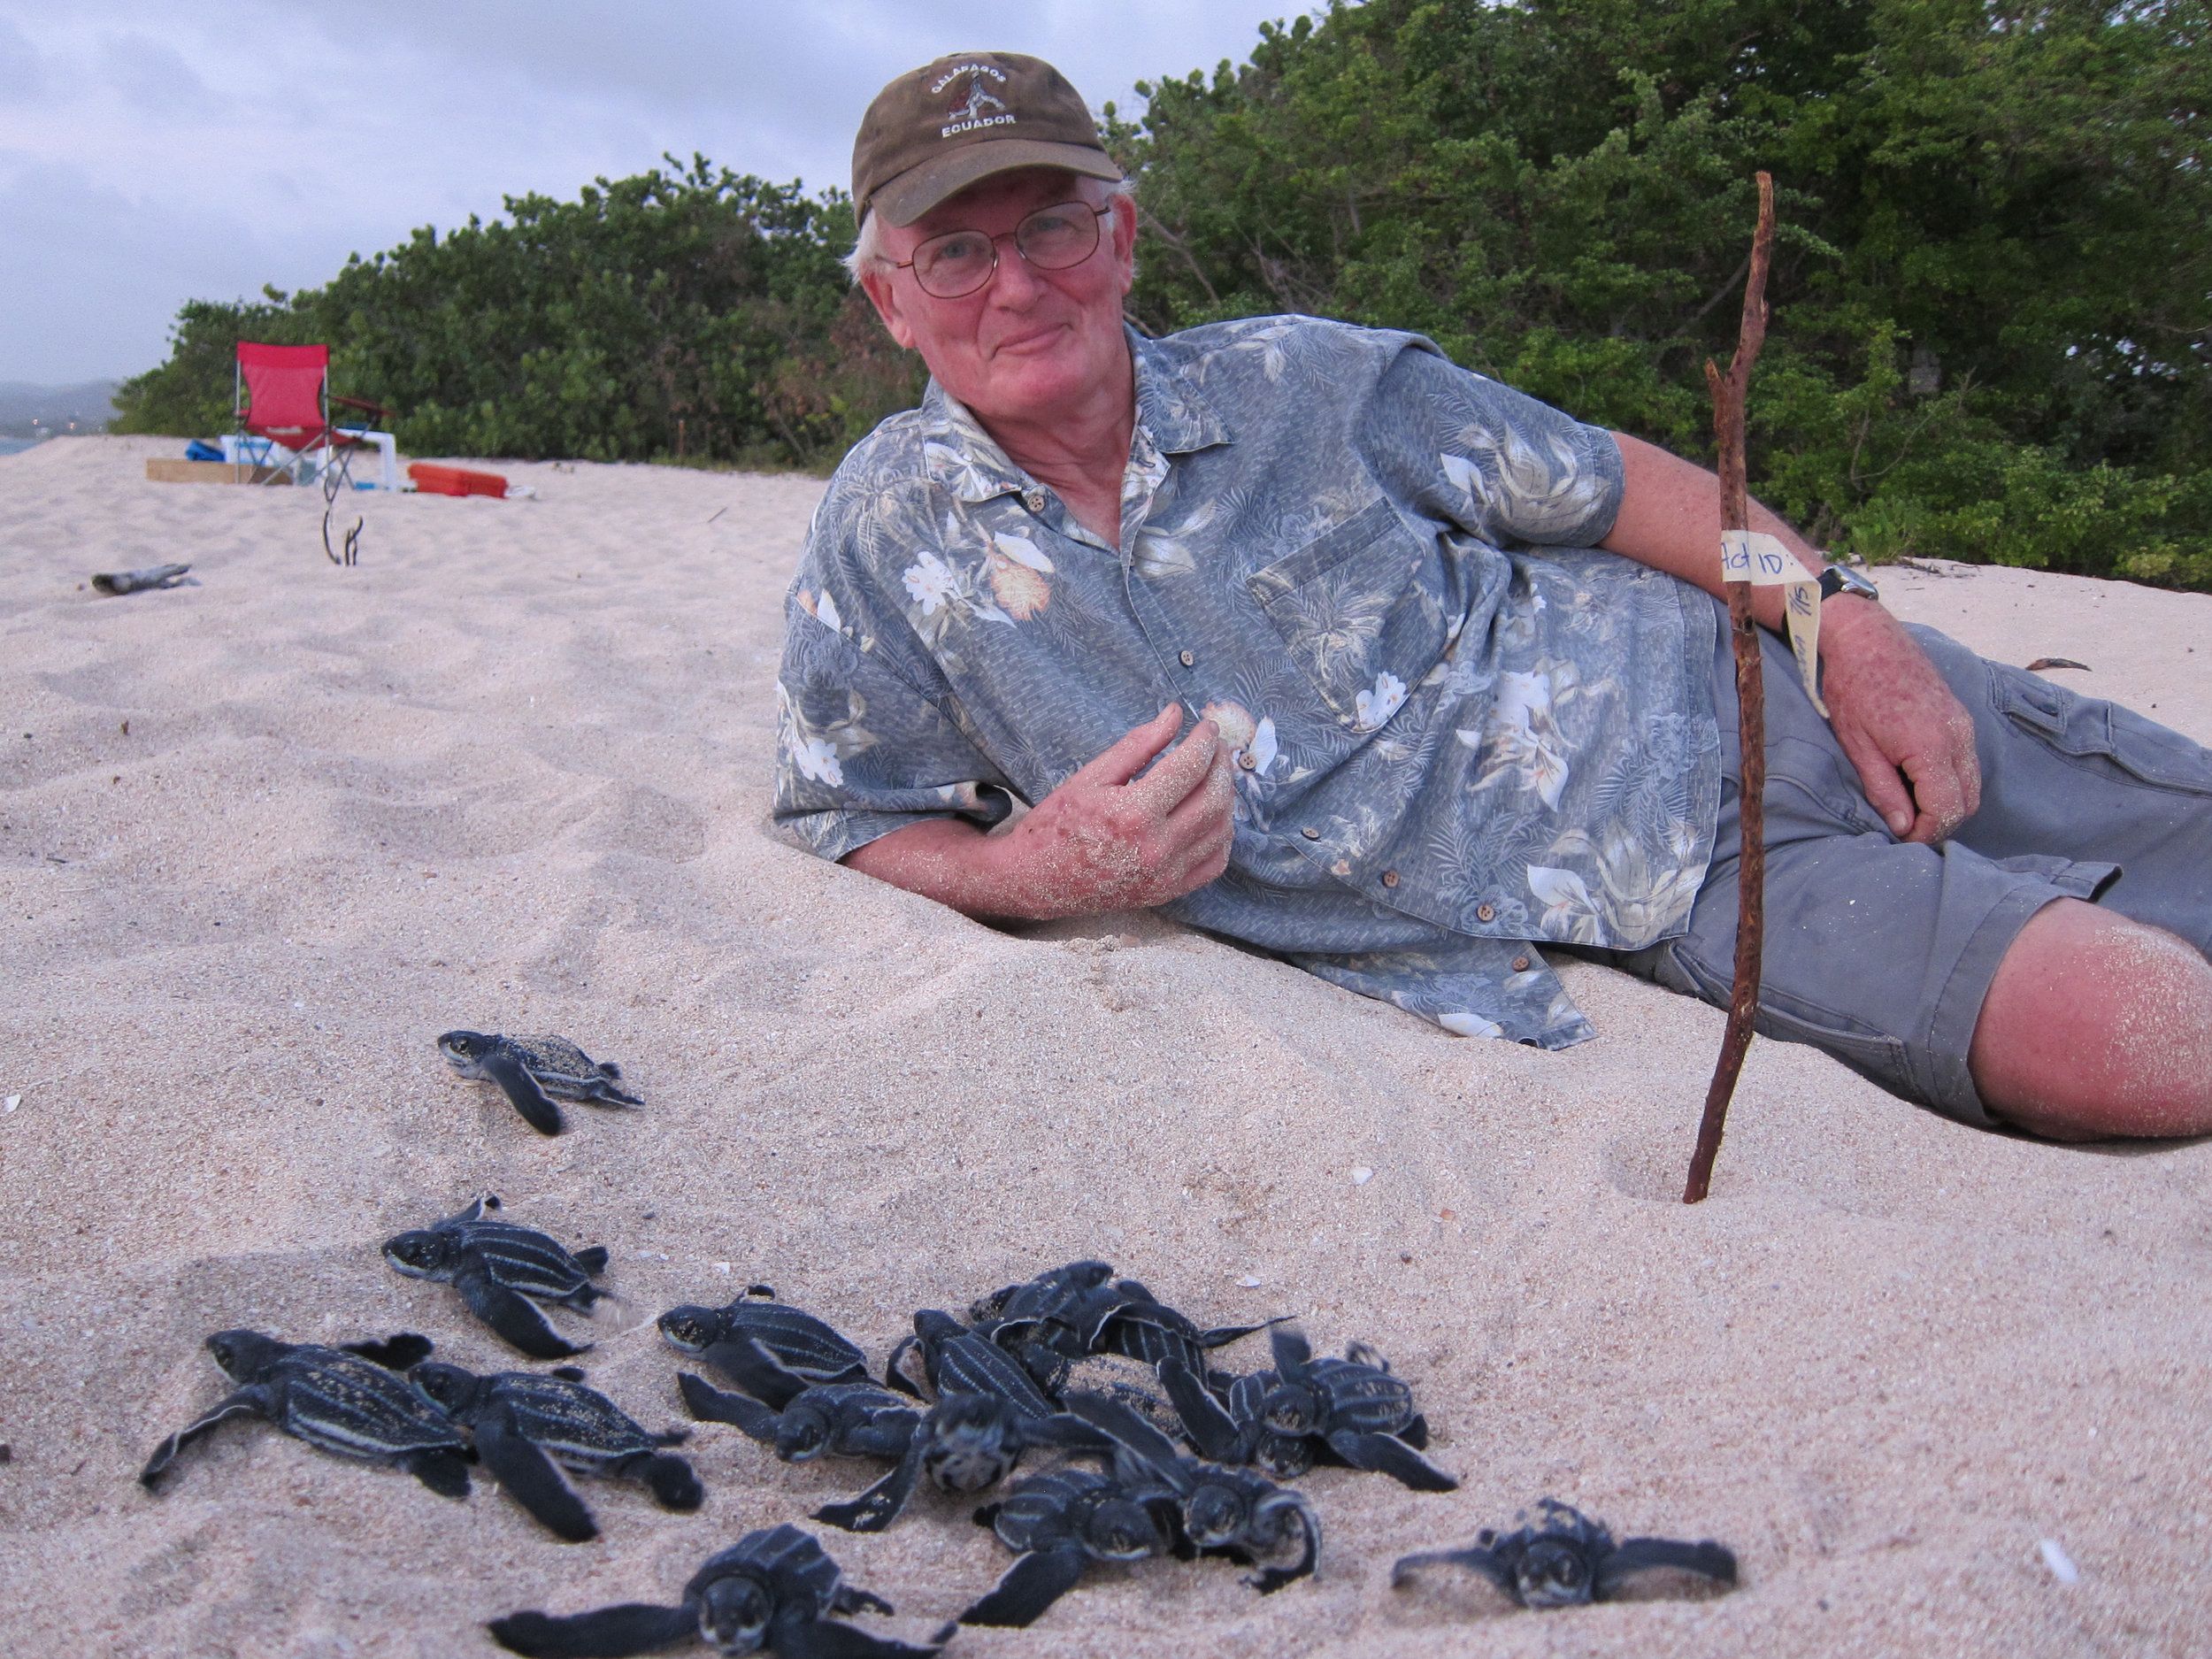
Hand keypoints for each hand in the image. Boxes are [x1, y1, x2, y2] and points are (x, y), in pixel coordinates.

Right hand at [993, 706, 1235, 916]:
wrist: (1035, 880)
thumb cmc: (1056, 824)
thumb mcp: (1091, 776)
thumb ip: (1137, 744)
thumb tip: (1174, 714)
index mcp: (1133, 813)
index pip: (1189, 767)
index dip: (1204, 741)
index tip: (1206, 726)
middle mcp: (1156, 847)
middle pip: (1214, 798)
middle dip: (1222, 765)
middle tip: (1217, 747)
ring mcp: (1166, 875)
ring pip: (1220, 829)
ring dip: (1227, 797)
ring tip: (1215, 775)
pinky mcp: (1168, 891)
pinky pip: (1214, 863)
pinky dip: (1222, 835)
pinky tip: (1214, 815)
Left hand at [1815, 598, 1981, 842]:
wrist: (1867, 638)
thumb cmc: (1854, 688)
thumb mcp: (1858, 747)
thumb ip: (1885, 790)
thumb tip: (1903, 827)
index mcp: (1931, 747)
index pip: (1946, 810)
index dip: (1925, 833)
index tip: (1900, 838)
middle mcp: (1958, 736)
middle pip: (1967, 802)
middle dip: (1939, 822)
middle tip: (1905, 828)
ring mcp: (1964, 725)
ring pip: (1971, 784)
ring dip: (1946, 803)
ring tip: (1909, 806)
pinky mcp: (1961, 718)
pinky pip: (1967, 763)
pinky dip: (1949, 781)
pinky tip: (1917, 780)